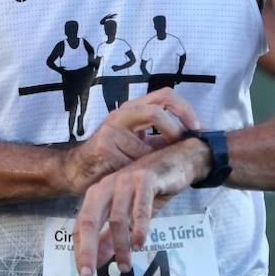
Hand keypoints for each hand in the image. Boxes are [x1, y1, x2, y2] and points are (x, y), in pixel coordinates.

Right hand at [62, 86, 198, 194]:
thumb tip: (196, 138)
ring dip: (154, 161)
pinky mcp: (104, 147)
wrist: (77, 170)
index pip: (165, 95)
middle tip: (184, 145)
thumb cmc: (112, 156)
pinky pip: (133, 163)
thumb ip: (162, 138)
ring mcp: (111, 129)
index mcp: (132, 109)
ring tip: (152, 171)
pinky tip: (134, 180)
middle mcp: (121, 114)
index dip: (184, 109)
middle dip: (176, 129)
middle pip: (157, 110)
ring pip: (147, 145)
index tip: (197, 128)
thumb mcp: (138, 142)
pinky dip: (139, 174)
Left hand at [73, 139, 212, 275]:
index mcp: (97, 195)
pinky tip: (139, 244)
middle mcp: (107, 186)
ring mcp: (125, 181)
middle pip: (90, 220)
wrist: (178, 160)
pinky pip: (139, 208)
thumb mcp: (129, 215)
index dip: (80, 251)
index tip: (85, 274)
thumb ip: (111, 236)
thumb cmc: (151, 190)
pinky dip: (138, 228)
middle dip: (87, 250)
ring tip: (125, 266)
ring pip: (116, 218)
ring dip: (120, 246)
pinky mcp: (145, 179)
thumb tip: (98, 261)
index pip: (81, 225)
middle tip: (89, 275)